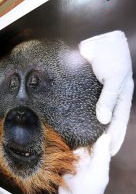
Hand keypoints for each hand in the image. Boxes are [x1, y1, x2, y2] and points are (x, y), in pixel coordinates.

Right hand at [59, 134, 110, 193]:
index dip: (92, 133)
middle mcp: (85, 158)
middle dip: (76, 138)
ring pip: (69, 147)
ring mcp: (72, 161)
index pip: (95, 141)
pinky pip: (60, 153)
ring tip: (62, 140)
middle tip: (71, 133)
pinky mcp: (61, 164)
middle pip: (80, 142)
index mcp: (96, 158)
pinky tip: (56, 146)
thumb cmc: (91, 190)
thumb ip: (102, 154)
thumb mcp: (99, 171)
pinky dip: (58, 150)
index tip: (86, 126)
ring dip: (66, 144)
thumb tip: (106, 136)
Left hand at [79, 30, 133, 154]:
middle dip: (102, 138)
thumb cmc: (112, 57)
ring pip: (94, 116)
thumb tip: (103, 120)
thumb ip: (108, 99)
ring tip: (83, 143)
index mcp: (122, 98)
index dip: (115, 138)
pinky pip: (82, 106)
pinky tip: (73, 124)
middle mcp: (110, 98)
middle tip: (93, 153)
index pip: (119, 123)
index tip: (110, 152)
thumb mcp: (115, 79)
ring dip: (90, 129)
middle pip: (107, 123)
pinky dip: (79, 116)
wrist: (99, 40)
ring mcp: (97, 95)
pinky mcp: (84, 90)